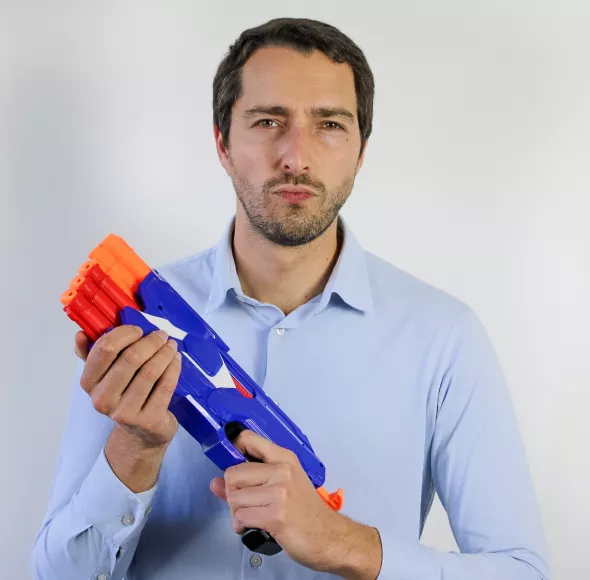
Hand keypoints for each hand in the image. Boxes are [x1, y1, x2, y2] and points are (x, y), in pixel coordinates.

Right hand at [76, 325, 181, 448]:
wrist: (140, 432)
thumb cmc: (124, 395)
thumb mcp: (105, 376)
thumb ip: (92, 353)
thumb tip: (81, 334)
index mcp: (89, 382)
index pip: (104, 349)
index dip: (124, 333)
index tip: (138, 329)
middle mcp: (103, 399)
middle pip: (131, 359)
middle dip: (151, 342)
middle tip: (162, 335)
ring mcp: (125, 412)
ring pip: (150, 372)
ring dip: (164, 353)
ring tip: (171, 345)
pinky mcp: (148, 420)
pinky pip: (165, 386)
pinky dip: (173, 368)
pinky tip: (176, 359)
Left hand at [209, 429, 344, 571]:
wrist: (328, 536)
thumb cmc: (305, 511)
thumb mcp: (282, 487)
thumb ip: (247, 482)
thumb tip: (215, 483)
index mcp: (284, 458)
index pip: (249, 439)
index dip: (233, 447)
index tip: (230, 458)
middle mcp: (282, 470)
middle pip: (233, 475)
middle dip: (232, 495)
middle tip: (246, 505)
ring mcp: (279, 492)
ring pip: (234, 498)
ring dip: (237, 513)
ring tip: (252, 518)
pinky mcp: (276, 515)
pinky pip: (241, 517)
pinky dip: (241, 526)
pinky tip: (254, 528)